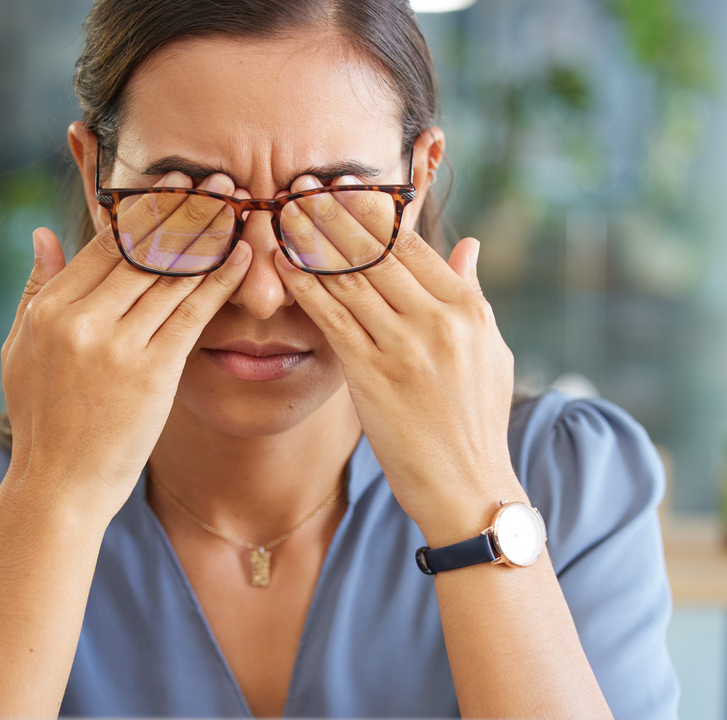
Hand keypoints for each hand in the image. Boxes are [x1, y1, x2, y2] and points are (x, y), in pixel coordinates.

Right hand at [0, 173, 251, 523]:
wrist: (59, 486)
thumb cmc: (41, 423)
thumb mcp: (20, 351)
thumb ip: (35, 290)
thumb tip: (42, 235)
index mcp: (50, 309)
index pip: (104, 244)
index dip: (143, 211)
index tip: (174, 185)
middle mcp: (82, 319)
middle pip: (142, 249)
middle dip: (184, 209)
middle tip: (217, 178)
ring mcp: (117, 345)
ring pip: (172, 273)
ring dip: (211, 235)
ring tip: (239, 204)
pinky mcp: (152, 372)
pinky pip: (192, 312)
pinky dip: (221, 279)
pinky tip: (244, 255)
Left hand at [274, 177, 521, 545]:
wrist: (468, 487)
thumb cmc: (476, 422)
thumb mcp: (489, 350)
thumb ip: (471, 293)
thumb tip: (468, 244)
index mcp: (466, 308)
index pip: (412, 244)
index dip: (372, 212)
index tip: (341, 186)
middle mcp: (439, 319)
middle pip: (378, 252)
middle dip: (335, 214)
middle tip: (301, 183)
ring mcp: (407, 347)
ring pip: (351, 279)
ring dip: (312, 242)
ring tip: (283, 212)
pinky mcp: (374, 376)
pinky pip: (333, 319)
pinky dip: (304, 287)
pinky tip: (280, 266)